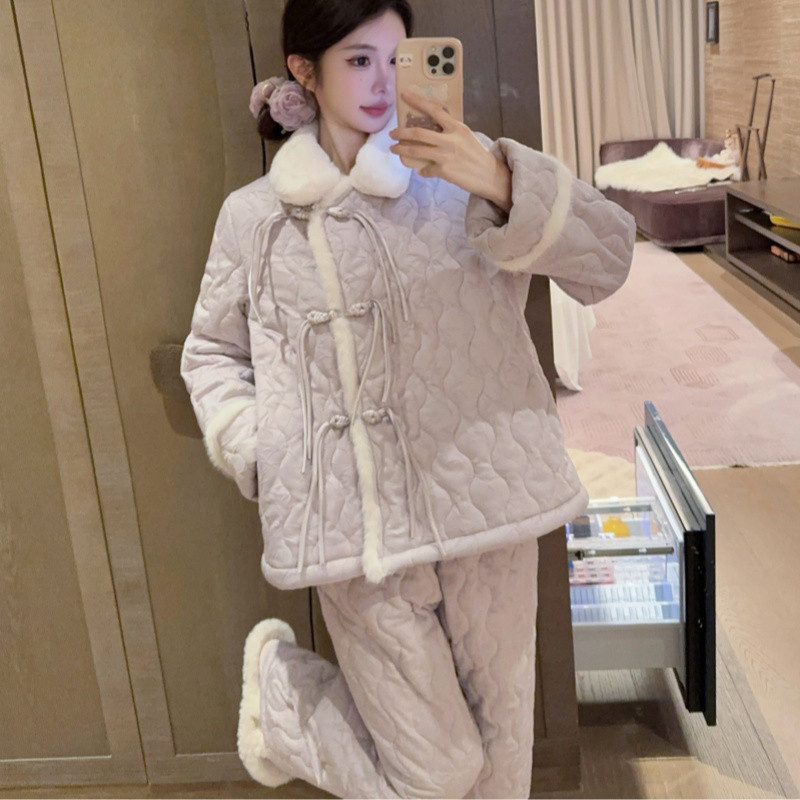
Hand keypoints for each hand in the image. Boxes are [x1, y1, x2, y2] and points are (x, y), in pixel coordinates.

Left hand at [389, 91, 511, 211]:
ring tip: (394, 149)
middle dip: (401, 133)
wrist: (489, 175)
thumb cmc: (476, 155)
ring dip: (402, 150)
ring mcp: (446, 156)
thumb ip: (449, 132)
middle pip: (419, 133)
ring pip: (417, 151)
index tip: (404, 95)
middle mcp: (450, 139)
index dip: (418, 101)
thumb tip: (430, 132)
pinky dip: (422, 170)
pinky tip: (422, 170)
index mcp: (456, 127)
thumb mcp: (465, 137)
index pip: (434, 110)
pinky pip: (426, 169)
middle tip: (392, 133)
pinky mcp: (444, 171)